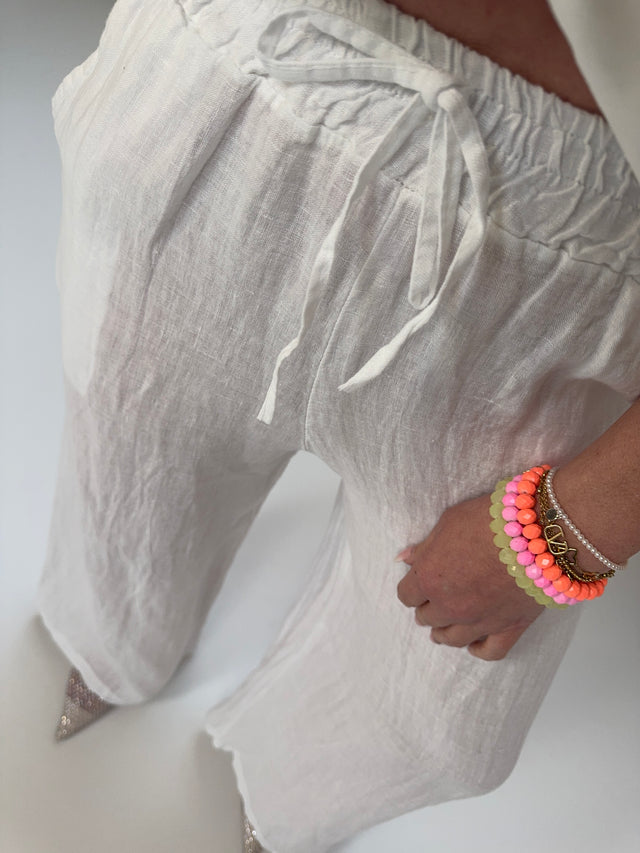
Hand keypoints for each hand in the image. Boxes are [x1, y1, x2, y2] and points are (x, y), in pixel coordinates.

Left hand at [396, 493, 542, 659]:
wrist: (537, 533)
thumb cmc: (489, 521)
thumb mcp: (448, 522)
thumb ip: (424, 547)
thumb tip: (403, 559)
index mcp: (429, 579)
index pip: (407, 595)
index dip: (413, 587)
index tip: (419, 581)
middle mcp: (450, 606)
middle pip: (427, 618)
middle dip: (429, 607)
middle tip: (436, 597)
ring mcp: (479, 621)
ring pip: (451, 638)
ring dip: (444, 631)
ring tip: (445, 625)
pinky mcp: (509, 628)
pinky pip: (488, 652)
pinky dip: (478, 649)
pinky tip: (474, 642)